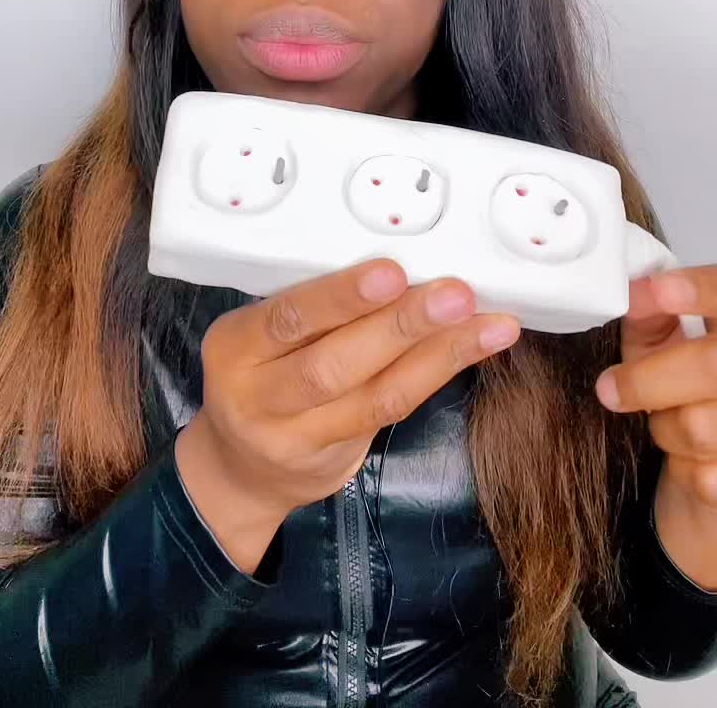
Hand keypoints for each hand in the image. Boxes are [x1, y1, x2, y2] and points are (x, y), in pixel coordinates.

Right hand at [178, 260, 520, 536]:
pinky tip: (475, 347)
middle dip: (401, 326)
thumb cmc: (260, 372)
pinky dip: (438, 373)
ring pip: (376, 395)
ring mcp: (297, 437)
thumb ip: (312, 307)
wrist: (240, 469)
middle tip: (455, 295)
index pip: (288, 318)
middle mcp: (259, 396)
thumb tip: (398, 254)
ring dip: (440, 354)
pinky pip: (394, 412)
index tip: (392, 272)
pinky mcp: (336, 461)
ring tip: (488, 325)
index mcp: (235, 346)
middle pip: (333, 365)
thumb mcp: (260, 334)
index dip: (341, 298)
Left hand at [595, 266, 716, 519]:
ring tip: (663, 422)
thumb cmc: (684, 388)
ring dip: (666, 428)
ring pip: (698, 427)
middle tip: (610, 388)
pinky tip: (686, 459)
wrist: (706, 458)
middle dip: (649, 380)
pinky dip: (683, 468)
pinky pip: (704, 477)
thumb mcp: (663, 341)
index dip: (700, 291)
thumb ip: (651, 312)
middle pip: (711, 366)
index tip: (659, 290)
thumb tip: (633, 292)